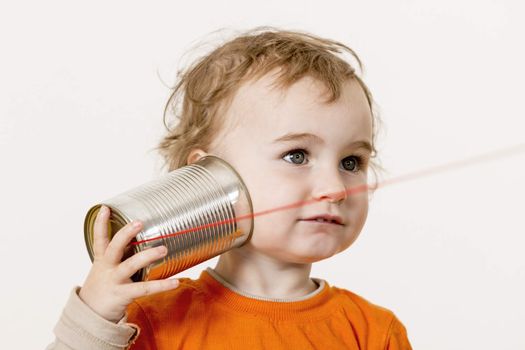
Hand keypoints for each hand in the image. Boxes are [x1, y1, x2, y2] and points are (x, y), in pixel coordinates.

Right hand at [79, 205, 178, 322]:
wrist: (90, 315)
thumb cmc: (103, 286)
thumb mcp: (104, 268)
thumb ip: (118, 254)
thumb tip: (136, 236)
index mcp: (102, 259)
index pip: (99, 239)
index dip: (101, 223)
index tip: (105, 208)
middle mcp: (107, 268)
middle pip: (114, 248)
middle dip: (125, 234)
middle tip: (139, 222)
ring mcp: (114, 281)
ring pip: (130, 266)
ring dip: (147, 256)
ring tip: (164, 249)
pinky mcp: (123, 295)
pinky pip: (144, 289)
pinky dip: (161, 285)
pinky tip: (175, 281)